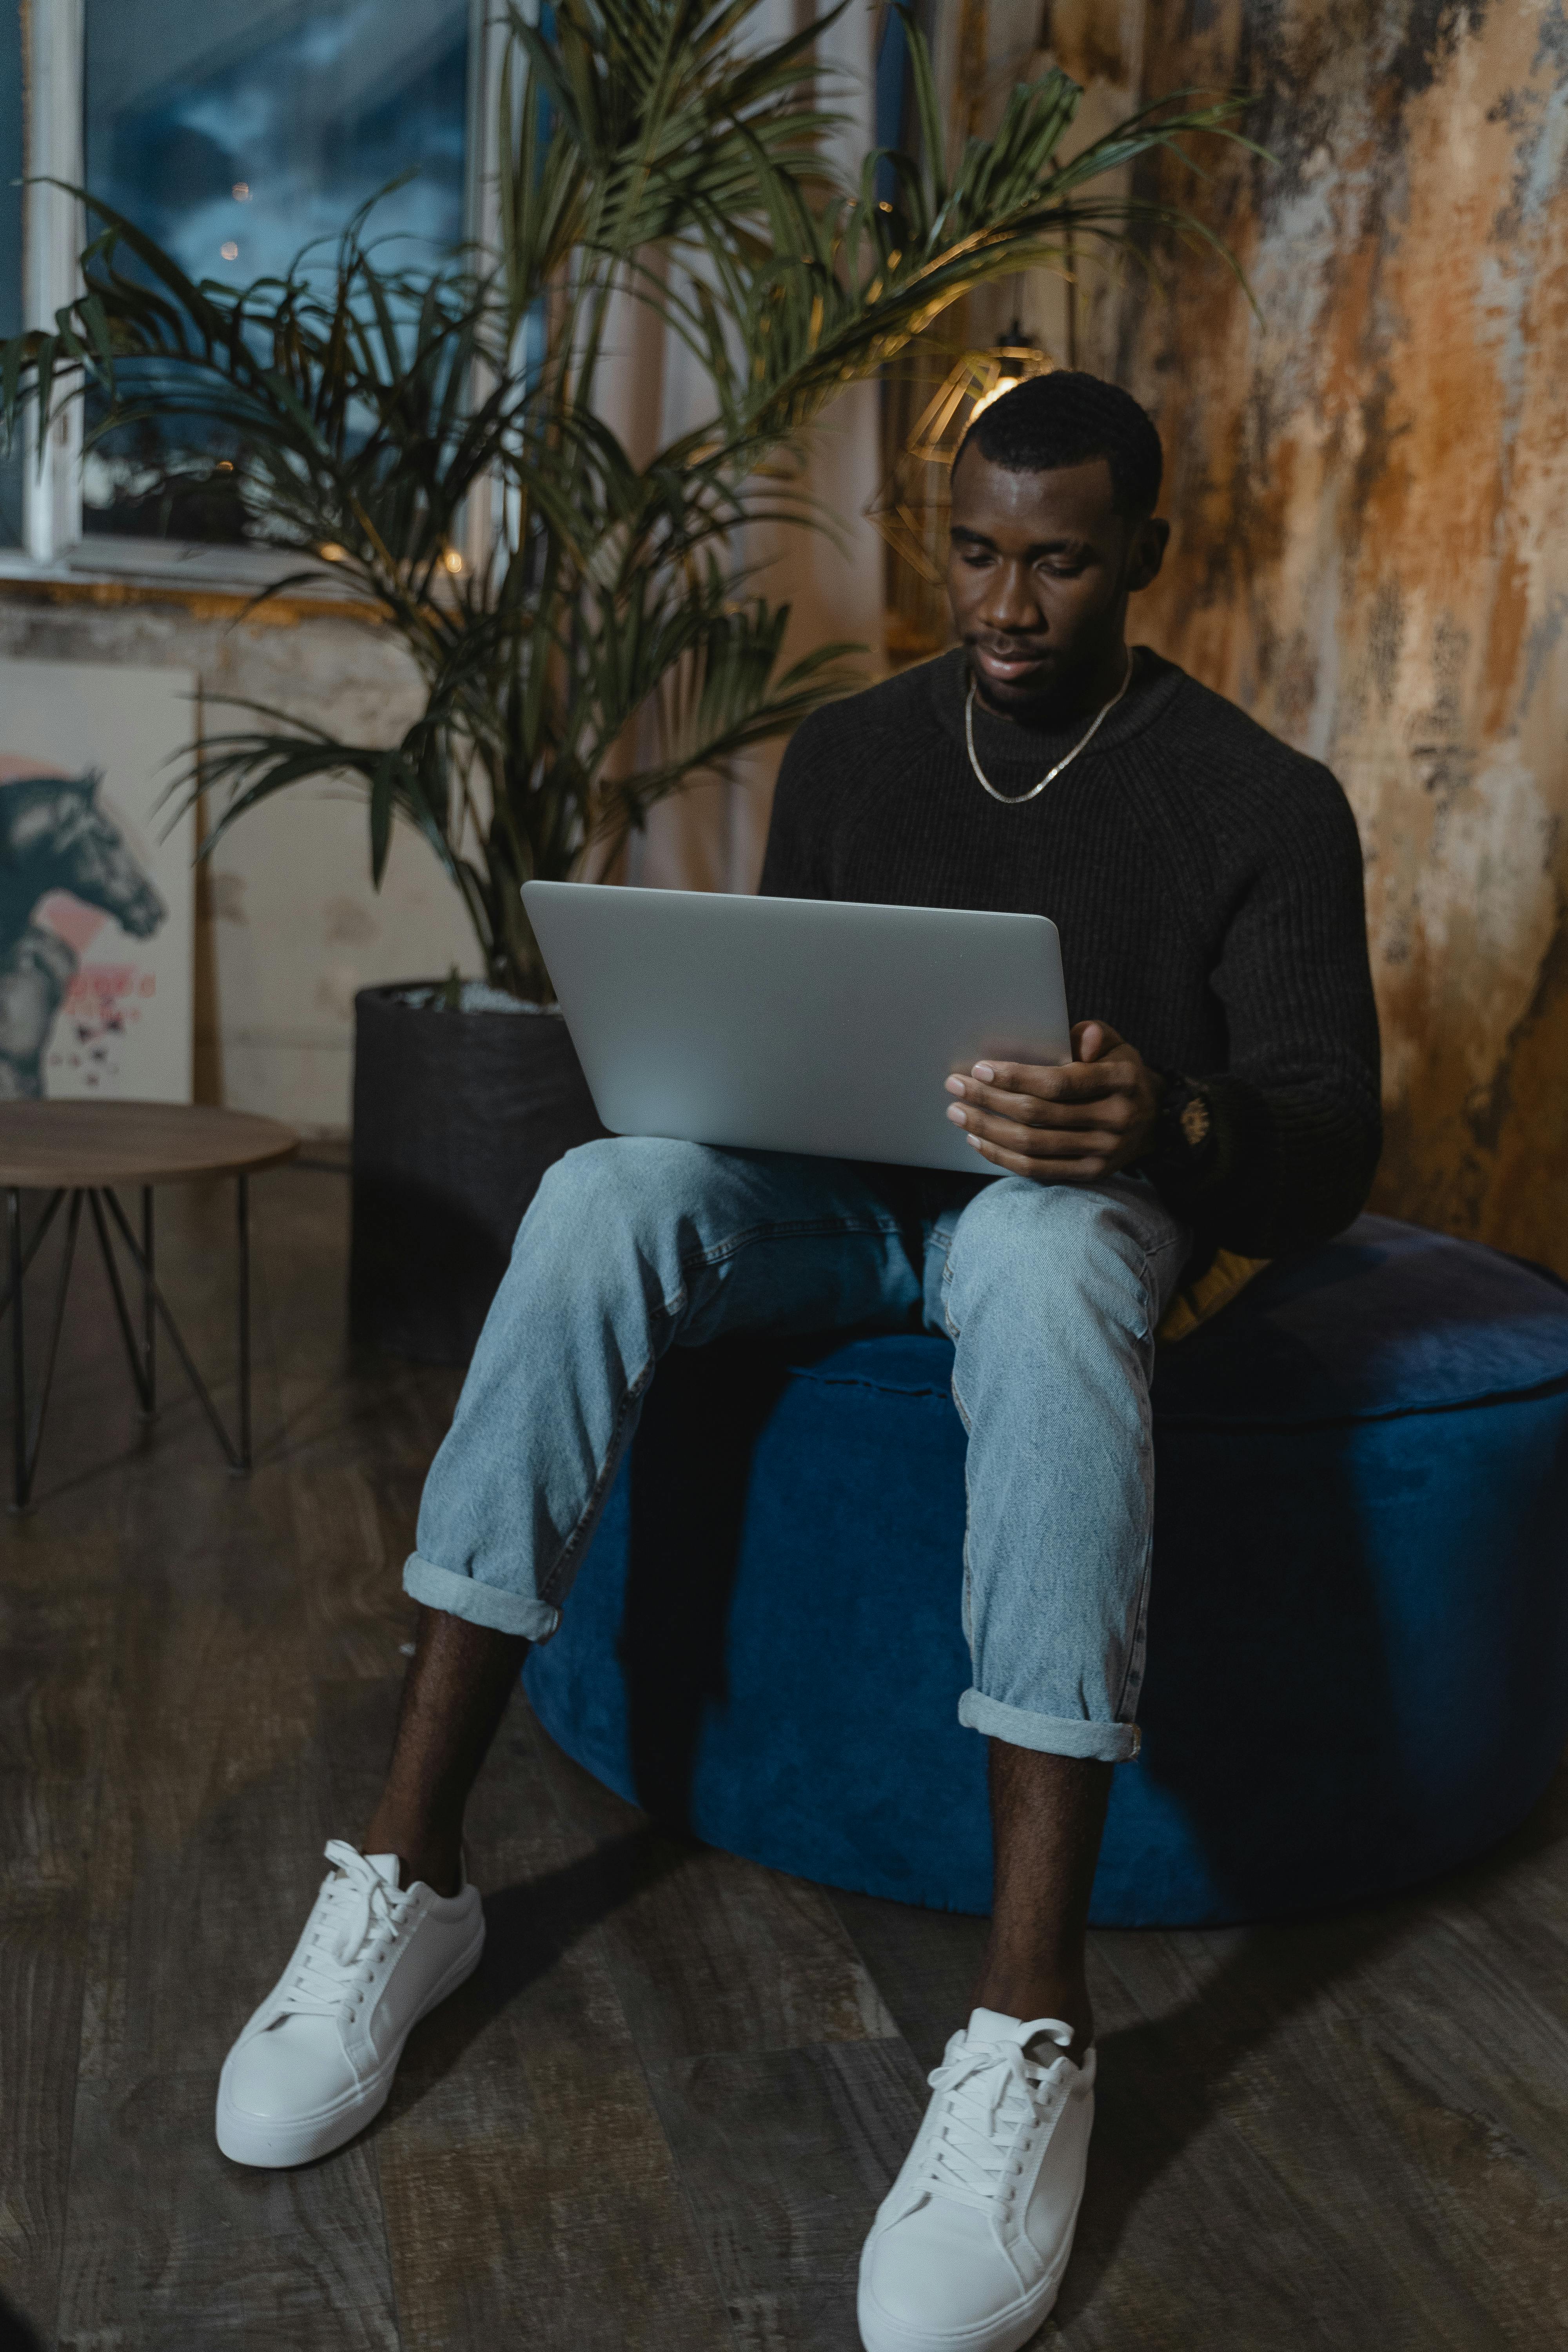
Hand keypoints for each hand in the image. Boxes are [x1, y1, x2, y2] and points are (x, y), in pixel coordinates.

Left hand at [943, 1021, 1163, 1184]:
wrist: (1154, 1119)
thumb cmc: (1119, 1072)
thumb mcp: (1116, 1045)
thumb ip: (1094, 1035)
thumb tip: (1078, 1037)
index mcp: (1121, 1081)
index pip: (1060, 1083)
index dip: (1017, 1077)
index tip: (980, 1068)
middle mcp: (1116, 1119)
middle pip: (1039, 1115)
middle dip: (990, 1100)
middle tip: (955, 1086)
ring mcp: (1105, 1152)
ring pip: (1034, 1146)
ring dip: (988, 1130)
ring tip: (958, 1113)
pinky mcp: (1092, 1174)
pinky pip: (1039, 1170)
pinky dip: (1003, 1157)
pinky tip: (978, 1141)